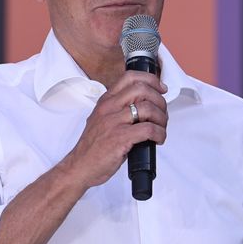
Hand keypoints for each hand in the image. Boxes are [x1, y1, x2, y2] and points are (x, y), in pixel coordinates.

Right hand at [59, 70, 168, 187]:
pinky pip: (149, 129)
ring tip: (161, 128)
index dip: (151, 80)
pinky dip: (160, 134)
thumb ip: (119, 109)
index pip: (130, 77)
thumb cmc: (94, 146)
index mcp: (106, 101)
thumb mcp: (103, 119)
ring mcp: (114, 122)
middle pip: (142, 90)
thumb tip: (146, 105)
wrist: (80, 166)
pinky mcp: (120, 137)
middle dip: (160, 101)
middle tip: (162, 114)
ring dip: (161, 119)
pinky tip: (158, 139)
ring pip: (148, 109)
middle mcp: (109, 107)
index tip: (161, 89)